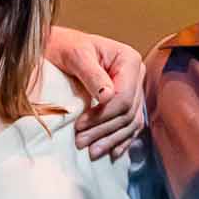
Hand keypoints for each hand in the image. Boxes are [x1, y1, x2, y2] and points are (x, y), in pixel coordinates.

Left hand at [45, 27, 144, 157]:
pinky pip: (131, 124)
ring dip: (112, 139)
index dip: (103, 115)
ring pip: (130, 122)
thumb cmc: (67, 47)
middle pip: (127, 112)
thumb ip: (92, 74)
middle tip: (81, 143)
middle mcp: (137, 75)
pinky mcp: (128, 101)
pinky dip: (122, 139)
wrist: (62, 47)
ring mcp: (134, 89)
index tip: (80, 125)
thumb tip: (107, 97)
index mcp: (129, 60)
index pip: (124, 97)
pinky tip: (113, 152)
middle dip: (104, 130)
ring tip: (93, 151)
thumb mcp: (76, 56)